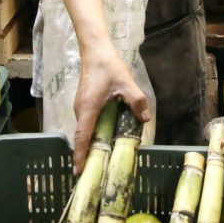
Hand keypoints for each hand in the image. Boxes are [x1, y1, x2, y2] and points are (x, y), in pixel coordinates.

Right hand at [72, 47, 150, 174]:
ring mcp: (81, 107)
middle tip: (96, 172)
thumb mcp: (126, 83)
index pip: (83, 137)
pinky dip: (94, 134)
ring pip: (86, 130)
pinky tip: (106, 138)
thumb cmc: (108, 67)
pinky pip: (88, 123)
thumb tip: (145, 119)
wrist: (95, 50)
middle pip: (83, 137)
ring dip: (92, 144)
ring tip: (102, 160)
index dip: (81, 155)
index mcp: (88, 109)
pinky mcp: (84, 104)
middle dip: (88, 155)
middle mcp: (81, 111)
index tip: (79, 172)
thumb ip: (136, 101)